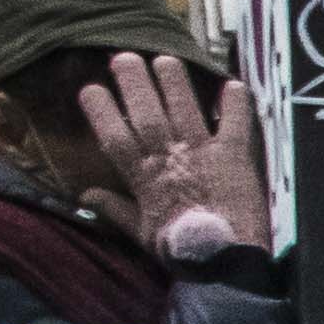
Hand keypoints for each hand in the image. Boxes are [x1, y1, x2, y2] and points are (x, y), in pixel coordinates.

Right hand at [81, 53, 265, 259]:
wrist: (226, 266)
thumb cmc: (182, 253)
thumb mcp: (143, 234)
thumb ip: (116, 210)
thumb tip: (86, 194)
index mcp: (144, 178)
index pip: (115, 137)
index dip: (101, 111)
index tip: (90, 88)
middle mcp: (170, 159)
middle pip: (147, 114)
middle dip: (135, 84)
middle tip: (124, 57)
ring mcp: (203, 155)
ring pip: (184, 110)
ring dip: (175, 83)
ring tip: (165, 59)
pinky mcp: (235, 159)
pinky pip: (235, 125)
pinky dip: (236, 105)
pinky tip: (233, 84)